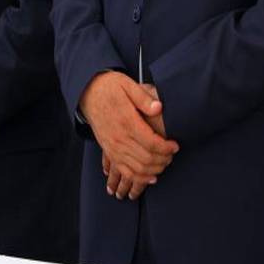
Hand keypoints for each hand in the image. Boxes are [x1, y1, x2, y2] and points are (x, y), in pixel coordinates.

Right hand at [102, 84, 166, 200]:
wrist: (88, 93)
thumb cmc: (109, 88)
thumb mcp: (127, 85)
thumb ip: (144, 97)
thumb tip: (159, 108)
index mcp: (126, 122)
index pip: (151, 143)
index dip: (166, 148)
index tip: (175, 146)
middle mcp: (119, 138)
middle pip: (146, 159)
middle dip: (163, 160)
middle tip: (172, 154)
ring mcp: (113, 147)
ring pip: (137, 169)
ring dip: (154, 170)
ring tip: (165, 163)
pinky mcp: (109, 151)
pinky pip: (125, 171)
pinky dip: (139, 178)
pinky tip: (150, 177)